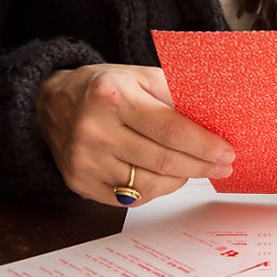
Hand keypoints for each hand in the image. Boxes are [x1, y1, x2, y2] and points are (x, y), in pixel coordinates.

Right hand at [33, 64, 233, 206]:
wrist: (50, 104)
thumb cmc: (104, 89)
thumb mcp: (140, 77)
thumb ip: (176, 96)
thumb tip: (216, 121)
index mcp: (112, 97)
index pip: (171, 129)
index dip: (204, 145)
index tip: (226, 152)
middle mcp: (94, 130)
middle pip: (163, 161)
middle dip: (201, 167)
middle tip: (222, 166)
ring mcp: (84, 161)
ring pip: (149, 185)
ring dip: (180, 180)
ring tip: (192, 169)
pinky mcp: (79, 183)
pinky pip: (131, 198)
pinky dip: (155, 190)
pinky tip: (163, 177)